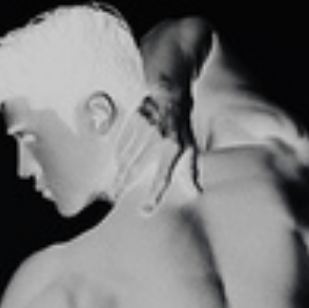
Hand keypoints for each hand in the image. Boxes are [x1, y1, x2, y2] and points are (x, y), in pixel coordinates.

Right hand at [119, 92, 201, 214]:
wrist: (170, 96)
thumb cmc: (181, 127)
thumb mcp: (190, 148)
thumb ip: (190, 171)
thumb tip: (195, 192)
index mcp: (174, 148)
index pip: (162, 176)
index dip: (154, 195)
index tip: (145, 210)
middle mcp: (157, 138)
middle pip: (136, 168)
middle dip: (123, 185)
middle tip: (115, 198)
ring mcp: (143, 129)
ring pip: (125, 157)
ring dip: (118, 173)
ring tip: (113, 188)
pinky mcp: (133, 121)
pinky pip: (121, 143)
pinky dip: (117, 156)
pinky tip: (117, 165)